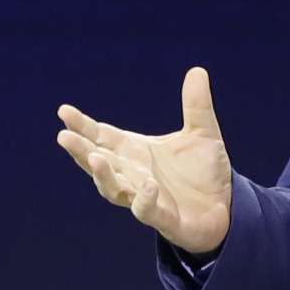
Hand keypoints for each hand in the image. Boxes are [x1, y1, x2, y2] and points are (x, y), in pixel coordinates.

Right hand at [56, 67, 232, 256]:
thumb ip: (196, 105)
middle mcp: (133, 174)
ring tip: (96, 158)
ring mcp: (145, 198)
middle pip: (98, 162)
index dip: (83, 126)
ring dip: (103, 175)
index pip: (102, 136)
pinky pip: (147, 211)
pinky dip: (144, 200)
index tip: (63, 112)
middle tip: (64, 137)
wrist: (225, 207)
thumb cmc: (204, 172)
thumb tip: (198, 70)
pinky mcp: (164, 219)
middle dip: (81, 150)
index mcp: (135, 151)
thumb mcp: (203, 133)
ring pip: (113, 189)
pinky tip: (147, 185)